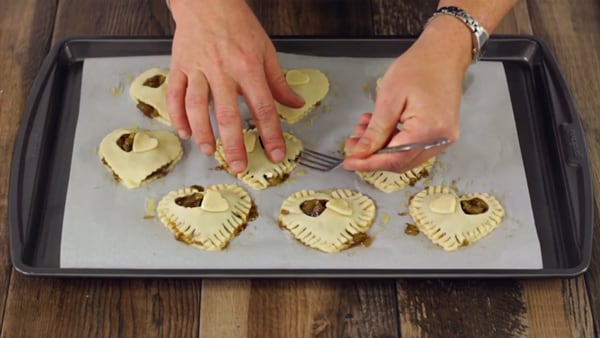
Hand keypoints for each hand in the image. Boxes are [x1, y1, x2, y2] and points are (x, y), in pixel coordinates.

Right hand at [167, 0, 303, 172]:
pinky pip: (174, 95)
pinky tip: (184, 132)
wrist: (207, 1)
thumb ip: (279, 82)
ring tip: (210, 151)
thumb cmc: (237, 24)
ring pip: (197, 107)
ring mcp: (198, 69)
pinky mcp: (179, 67)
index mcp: (248, 68)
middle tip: (239, 165)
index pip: (263, 108)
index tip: (275, 153)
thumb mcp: (266, 50)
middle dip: (234, 145)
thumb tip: (295, 104)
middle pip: (228, 115)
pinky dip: (177, 116)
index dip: (270, 134)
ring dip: (203, 133)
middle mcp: (222, 71)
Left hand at [343, 16, 471, 172]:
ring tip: (364, 131)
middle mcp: (440, 139)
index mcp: (429, 130)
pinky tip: (381, 128)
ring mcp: (443, 138)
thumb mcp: (389, 98)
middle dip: (373, 156)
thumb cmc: (419, 67)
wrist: (444, 53)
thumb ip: (376, 131)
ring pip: (406, 157)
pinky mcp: (441, 134)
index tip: (349, 162)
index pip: (394, 159)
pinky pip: (414, 147)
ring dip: (382, 148)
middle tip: (352, 144)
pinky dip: (395, 142)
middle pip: (400, 162)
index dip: (368, 163)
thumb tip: (361, 153)